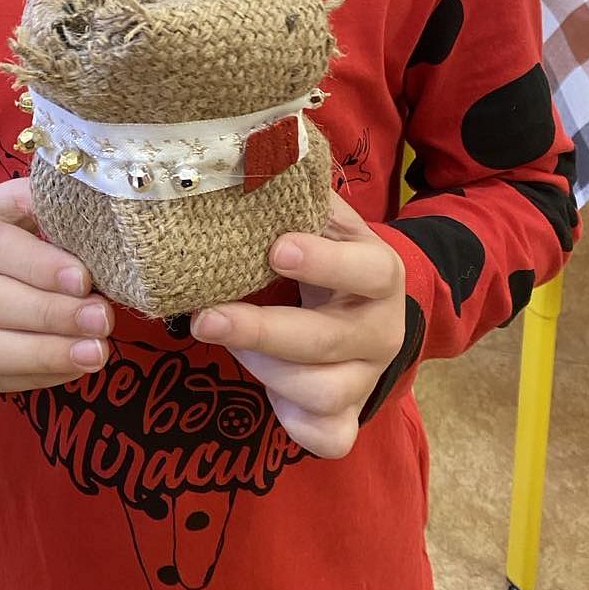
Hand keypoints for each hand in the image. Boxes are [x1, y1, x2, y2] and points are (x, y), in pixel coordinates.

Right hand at [0, 178, 112, 391]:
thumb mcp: (9, 202)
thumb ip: (44, 207)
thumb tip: (94, 227)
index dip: (38, 266)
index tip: (85, 280)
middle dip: (50, 314)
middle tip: (100, 319)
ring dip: (45, 354)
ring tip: (95, 352)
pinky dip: (33, 377)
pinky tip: (71, 367)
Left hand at [189, 190, 405, 457]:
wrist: (372, 307)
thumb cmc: (331, 253)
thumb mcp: (327, 220)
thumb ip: (297, 195)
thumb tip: (247, 152)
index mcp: (379, 271)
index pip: (363, 268)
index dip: (323, 262)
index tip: (276, 248)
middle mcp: (382, 330)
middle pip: (327, 340)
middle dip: (261, 330)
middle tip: (206, 317)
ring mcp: (368, 377)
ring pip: (323, 393)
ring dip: (263, 369)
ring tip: (222, 336)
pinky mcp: (351, 415)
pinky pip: (329, 436)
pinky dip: (294, 423)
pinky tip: (266, 398)